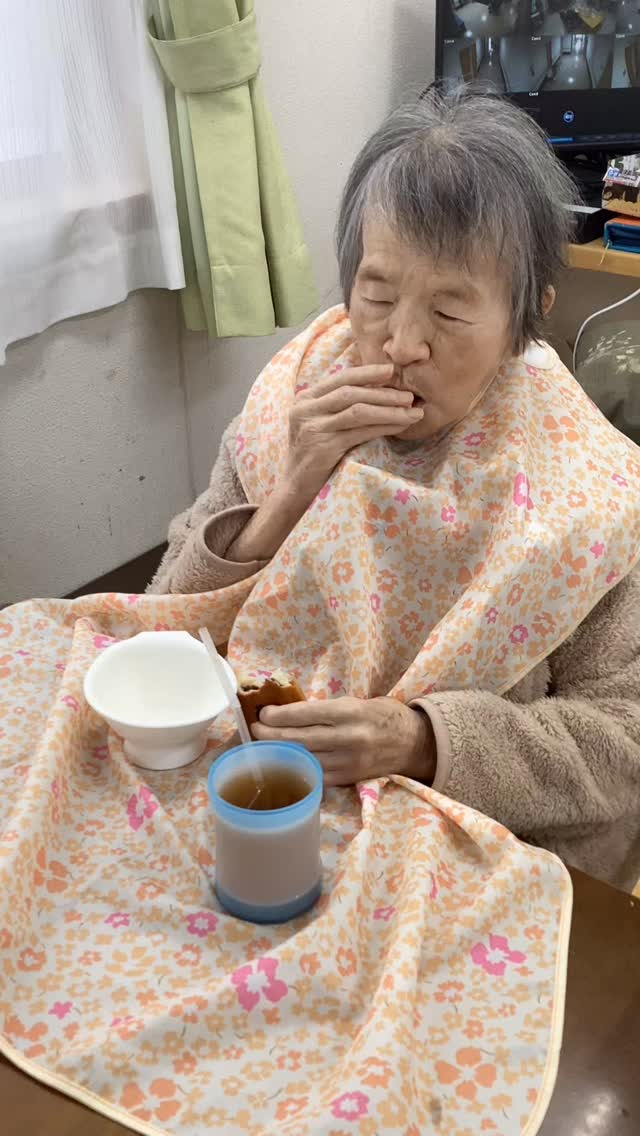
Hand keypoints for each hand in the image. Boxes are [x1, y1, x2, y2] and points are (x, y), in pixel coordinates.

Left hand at [252, 696, 435, 786]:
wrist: (414, 743)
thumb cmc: (382, 716)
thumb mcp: (357, 702)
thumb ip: (327, 709)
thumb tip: (289, 712)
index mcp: (350, 712)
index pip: (307, 714)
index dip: (280, 715)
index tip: (263, 713)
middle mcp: (349, 737)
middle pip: (300, 738)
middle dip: (272, 735)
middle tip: (254, 730)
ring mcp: (348, 762)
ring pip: (304, 759)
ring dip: (279, 754)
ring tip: (261, 747)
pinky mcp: (348, 778)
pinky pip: (316, 775)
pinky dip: (296, 770)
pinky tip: (282, 765)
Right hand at [285, 364, 423, 503]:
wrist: (296, 488)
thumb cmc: (314, 457)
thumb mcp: (319, 425)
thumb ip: (336, 407)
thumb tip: (377, 391)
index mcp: (305, 399)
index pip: (340, 378)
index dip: (368, 372)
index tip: (392, 370)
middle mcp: (306, 410)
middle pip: (351, 392)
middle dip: (383, 393)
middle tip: (410, 396)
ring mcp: (313, 428)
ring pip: (358, 411)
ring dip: (389, 410)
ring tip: (412, 412)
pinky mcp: (323, 448)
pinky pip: (360, 432)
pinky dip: (384, 427)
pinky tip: (400, 427)